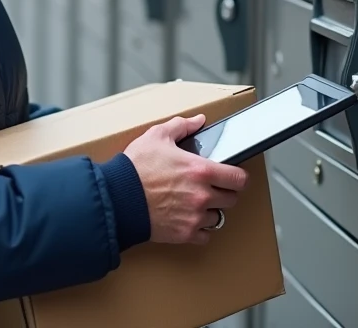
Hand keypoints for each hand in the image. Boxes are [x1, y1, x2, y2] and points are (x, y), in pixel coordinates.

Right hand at [123, 114, 248, 244]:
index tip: (232, 176)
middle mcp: (203, 195)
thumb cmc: (136, 168)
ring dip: (210, 210)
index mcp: (201, 170)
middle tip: (211, 187)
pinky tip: (188, 218)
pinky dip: (198, 229)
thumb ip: (181, 126)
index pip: (239, 178)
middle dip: (224, 192)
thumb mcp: (157, 136)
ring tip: (195, 202)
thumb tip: (198, 120)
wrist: (118, 198)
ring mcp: (195, 217)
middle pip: (232, 199)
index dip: (238, 176)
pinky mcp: (184, 234)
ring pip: (218, 217)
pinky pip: (204, 236)